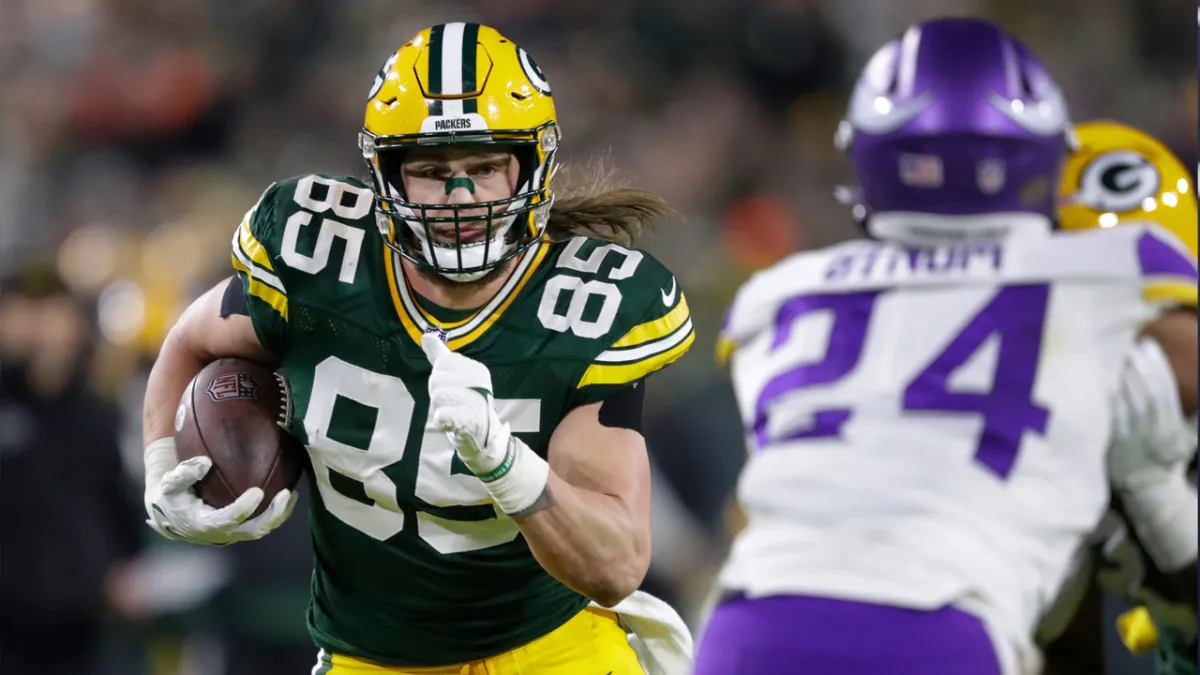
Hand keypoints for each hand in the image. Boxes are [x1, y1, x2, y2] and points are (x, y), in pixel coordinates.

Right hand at [144, 438, 295, 545]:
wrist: (169, 512)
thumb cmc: (169, 494)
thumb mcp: (169, 483)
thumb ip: (184, 473)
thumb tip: (206, 462)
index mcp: (203, 525)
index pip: (228, 520)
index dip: (244, 508)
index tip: (258, 491)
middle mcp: (221, 534)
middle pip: (253, 530)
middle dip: (273, 515)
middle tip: (287, 494)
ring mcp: (233, 533)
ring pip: (262, 529)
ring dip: (280, 514)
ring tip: (291, 494)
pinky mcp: (240, 528)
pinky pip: (262, 523)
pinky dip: (276, 511)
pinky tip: (287, 493)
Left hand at [421, 332, 511, 478]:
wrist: (483, 438)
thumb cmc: (467, 405)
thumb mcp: (456, 376)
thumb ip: (440, 355)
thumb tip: (426, 335)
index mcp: (476, 368)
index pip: (442, 363)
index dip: (441, 379)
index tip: (454, 390)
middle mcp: (478, 381)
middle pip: (437, 378)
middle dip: (438, 394)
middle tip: (453, 405)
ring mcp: (474, 400)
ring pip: (437, 395)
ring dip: (438, 408)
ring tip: (453, 414)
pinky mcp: (468, 420)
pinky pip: (443, 413)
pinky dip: (442, 418)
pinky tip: (448, 421)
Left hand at [1109, 338, 1195, 492]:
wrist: (1147, 487)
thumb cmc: (1168, 456)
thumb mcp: (1189, 439)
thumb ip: (1197, 418)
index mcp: (1174, 429)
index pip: (1166, 393)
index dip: (1159, 368)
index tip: (1151, 347)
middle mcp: (1156, 434)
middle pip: (1149, 395)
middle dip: (1142, 368)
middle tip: (1133, 346)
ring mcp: (1135, 440)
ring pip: (1131, 404)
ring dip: (1126, 379)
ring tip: (1122, 357)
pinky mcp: (1116, 445)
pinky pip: (1113, 419)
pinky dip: (1111, 400)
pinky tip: (1108, 383)